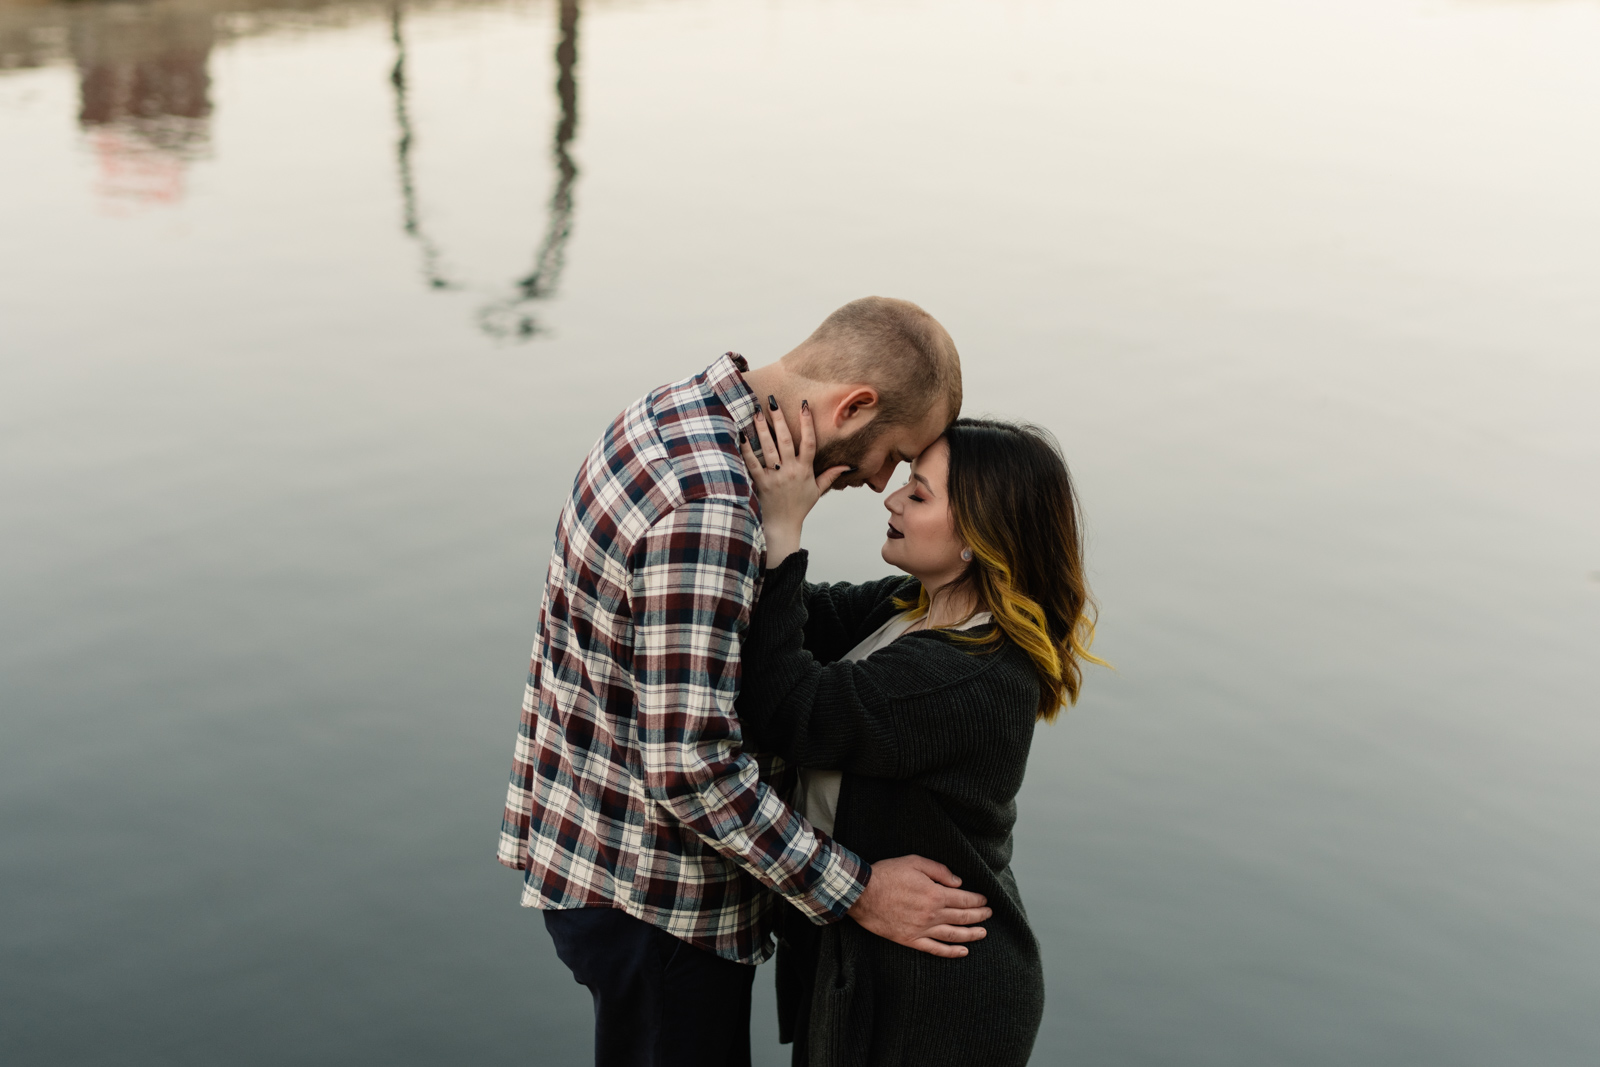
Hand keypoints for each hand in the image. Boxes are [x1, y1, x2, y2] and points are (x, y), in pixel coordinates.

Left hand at [740, 400, 849, 562]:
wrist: (783, 525)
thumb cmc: (799, 507)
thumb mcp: (817, 490)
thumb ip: (830, 475)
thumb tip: (846, 466)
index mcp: (805, 470)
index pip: (809, 442)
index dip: (807, 423)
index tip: (804, 405)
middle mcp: (791, 470)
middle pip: (786, 440)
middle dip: (780, 419)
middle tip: (773, 402)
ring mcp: (775, 476)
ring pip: (769, 448)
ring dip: (763, 429)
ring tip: (757, 412)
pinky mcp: (761, 482)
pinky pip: (752, 463)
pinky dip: (747, 449)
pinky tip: (741, 435)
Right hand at [846, 855, 990, 958]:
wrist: (862, 894)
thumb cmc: (887, 875)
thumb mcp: (914, 862)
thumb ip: (939, 871)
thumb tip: (958, 882)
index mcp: (935, 894)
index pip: (964, 899)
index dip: (977, 900)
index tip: (985, 900)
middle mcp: (932, 914)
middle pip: (962, 917)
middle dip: (979, 916)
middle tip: (989, 914)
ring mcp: (922, 929)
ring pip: (953, 935)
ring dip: (971, 934)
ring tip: (983, 933)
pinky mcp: (910, 940)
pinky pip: (935, 949)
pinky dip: (951, 952)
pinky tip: (963, 952)